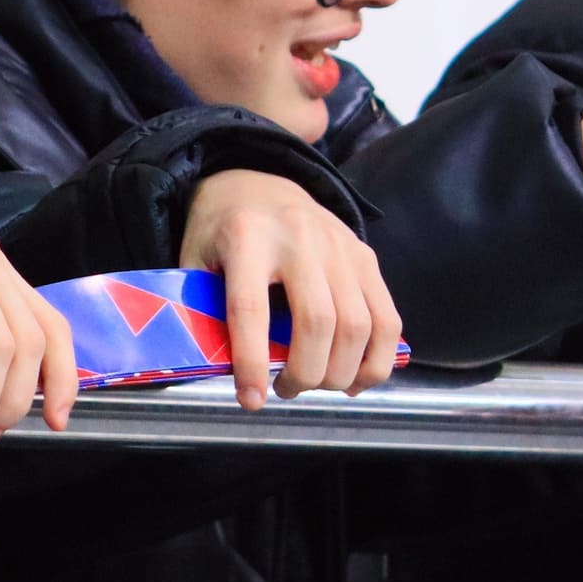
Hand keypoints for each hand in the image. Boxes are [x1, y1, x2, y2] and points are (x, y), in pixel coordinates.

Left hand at [177, 169, 402, 409]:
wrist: (257, 181)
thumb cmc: (221, 232)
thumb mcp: (195, 260)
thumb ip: (203, 308)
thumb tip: (218, 370)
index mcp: (246, 237)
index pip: (251, 308)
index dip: (252, 363)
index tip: (252, 400)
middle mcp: (299, 236)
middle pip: (317, 321)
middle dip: (305, 374)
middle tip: (285, 389)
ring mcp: (339, 245)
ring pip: (357, 325)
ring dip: (340, 373)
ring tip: (316, 384)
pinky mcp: (365, 256)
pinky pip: (387, 318)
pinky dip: (377, 359)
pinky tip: (355, 377)